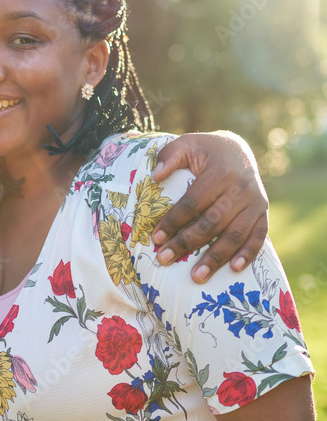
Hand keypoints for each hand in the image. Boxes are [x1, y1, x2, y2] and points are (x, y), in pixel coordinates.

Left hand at [151, 131, 268, 282]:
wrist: (238, 150)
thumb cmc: (206, 151)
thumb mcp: (187, 144)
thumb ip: (170, 155)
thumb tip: (156, 176)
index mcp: (221, 172)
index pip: (193, 202)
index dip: (174, 221)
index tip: (156, 238)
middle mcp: (242, 189)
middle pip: (211, 222)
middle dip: (186, 243)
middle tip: (164, 259)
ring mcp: (255, 203)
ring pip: (235, 235)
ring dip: (215, 258)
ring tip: (196, 277)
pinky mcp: (263, 213)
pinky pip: (259, 237)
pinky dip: (248, 254)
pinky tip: (234, 269)